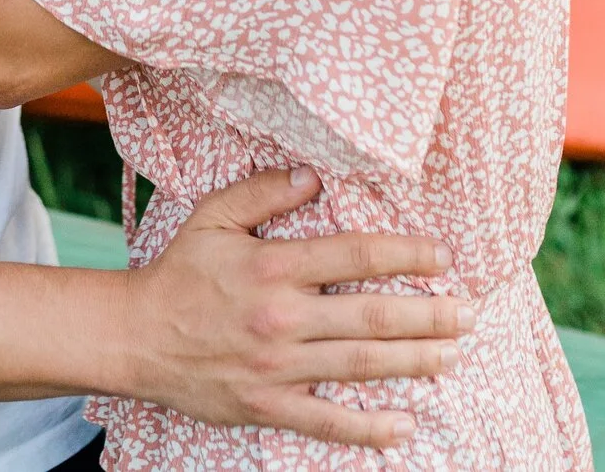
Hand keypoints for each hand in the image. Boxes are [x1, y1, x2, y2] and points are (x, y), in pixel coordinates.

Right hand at [116, 168, 468, 448]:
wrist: (134, 338)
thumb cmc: (178, 274)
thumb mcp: (212, 218)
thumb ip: (262, 193)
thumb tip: (312, 178)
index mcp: (273, 266)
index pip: (354, 255)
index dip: (405, 254)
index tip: (443, 257)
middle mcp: (282, 317)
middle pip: (372, 314)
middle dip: (429, 314)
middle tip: (470, 313)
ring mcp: (276, 367)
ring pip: (361, 364)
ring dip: (415, 360)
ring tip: (454, 354)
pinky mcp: (266, 406)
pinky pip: (327, 421)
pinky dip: (369, 427)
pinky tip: (405, 426)